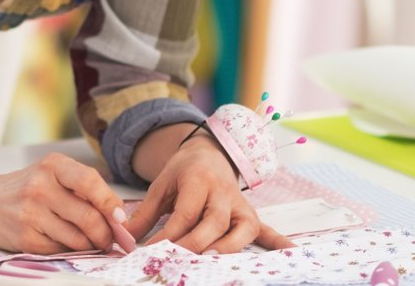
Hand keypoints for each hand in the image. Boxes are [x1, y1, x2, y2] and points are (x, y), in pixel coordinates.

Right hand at [0, 152, 126, 253]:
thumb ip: (84, 189)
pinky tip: (63, 241)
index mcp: (52, 165)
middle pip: (88, 217)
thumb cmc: (26, 189)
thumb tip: (119, 215)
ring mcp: (31, 214)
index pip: (90, 182)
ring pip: (78, 239)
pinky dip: (69, 250)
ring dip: (90, 245)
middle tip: (109, 238)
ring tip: (89, 241)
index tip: (119, 217)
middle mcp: (40, 187)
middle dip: (106, 233)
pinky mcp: (26, 239)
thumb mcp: (52, 175)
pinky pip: (61, 250)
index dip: (110, 202)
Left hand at [126, 133, 293, 253]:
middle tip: (178, 260)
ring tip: (215, 262)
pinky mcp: (251, 215)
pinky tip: (290, 252)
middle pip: (214, 222)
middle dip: (197, 243)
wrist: (209, 153)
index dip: (168, 235)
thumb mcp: (161, 185)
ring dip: (230, 247)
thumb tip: (124, 237)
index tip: (150, 252)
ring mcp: (240, 205)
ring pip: (241, 228)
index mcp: (198, 180)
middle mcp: (223, 192)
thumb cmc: (183, 173)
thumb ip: (145, 213)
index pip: (185, 213)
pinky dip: (279, 241)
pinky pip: (268, 229)